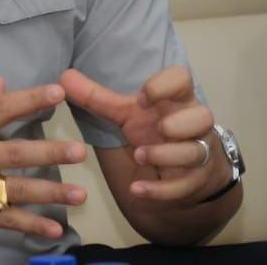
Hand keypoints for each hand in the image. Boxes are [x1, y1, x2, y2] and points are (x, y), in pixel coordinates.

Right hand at [0, 76, 87, 239]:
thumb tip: (2, 82)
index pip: (2, 109)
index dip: (31, 99)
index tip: (59, 92)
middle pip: (17, 153)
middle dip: (50, 152)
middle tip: (79, 151)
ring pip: (18, 190)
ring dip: (51, 193)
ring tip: (80, 195)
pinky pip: (6, 219)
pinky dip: (31, 226)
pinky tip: (54, 230)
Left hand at [60, 66, 225, 205]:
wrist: (183, 168)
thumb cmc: (153, 130)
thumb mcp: (125, 113)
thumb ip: (96, 97)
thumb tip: (64, 76)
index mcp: (176, 98)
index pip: (182, 78)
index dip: (166, 85)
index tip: (143, 96)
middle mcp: (192, 123)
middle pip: (203, 116)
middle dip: (179, 124)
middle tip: (157, 129)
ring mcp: (198, 152)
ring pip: (195, 152)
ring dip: (166, 155)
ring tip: (139, 156)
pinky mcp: (195, 180)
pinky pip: (184, 186)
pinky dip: (160, 190)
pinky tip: (137, 190)